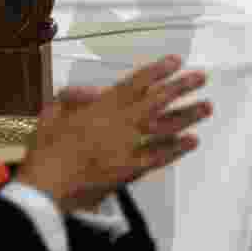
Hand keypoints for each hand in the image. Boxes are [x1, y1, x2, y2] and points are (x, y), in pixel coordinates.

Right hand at [18, 55, 210, 212]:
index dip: (157, 71)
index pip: (135, 84)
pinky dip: (177, 149)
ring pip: (165, 127)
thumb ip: (70, 100)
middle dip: (181, 87)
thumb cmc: (45, 153)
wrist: (48, 188)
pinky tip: (191, 141)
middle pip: (157, 101)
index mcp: (99, 108)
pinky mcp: (130, 170)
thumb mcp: (50, 117)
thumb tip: (86, 91)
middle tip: (201, 78)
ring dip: (188, 116)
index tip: (175, 62)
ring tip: (206, 107)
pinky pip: (159, 157)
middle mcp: (119, 124)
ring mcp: (128, 147)